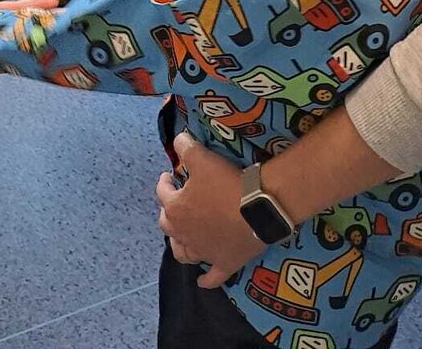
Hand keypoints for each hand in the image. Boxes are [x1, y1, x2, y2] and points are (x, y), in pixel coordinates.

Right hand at [0, 0, 57, 75]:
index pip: (6, 57)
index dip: (25, 53)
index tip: (46, 48)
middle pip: (15, 37)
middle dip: (37, 29)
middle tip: (63, 20)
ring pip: (13, 22)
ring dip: (32, 14)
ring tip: (56, 5)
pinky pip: (3, 9)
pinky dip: (17, 6)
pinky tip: (35, 1)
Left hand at [156, 131, 263, 287]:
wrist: (260, 206)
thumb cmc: (227, 182)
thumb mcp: (202, 157)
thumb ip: (186, 147)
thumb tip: (178, 140)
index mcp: (177, 209)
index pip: (162, 193)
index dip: (164, 182)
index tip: (170, 175)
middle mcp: (185, 234)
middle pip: (168, 225)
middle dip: (169, 212)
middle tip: (178, 201)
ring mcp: (204, 252)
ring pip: (183, 253)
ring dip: (180, 246)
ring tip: (182, 239)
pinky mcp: (224, 264)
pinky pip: (213, 277)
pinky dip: (206, 280)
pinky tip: (202, 282)